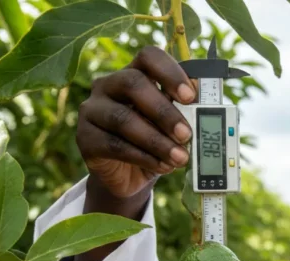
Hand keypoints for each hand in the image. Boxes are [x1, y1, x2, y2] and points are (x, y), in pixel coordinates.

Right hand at [76, 46, 196, 199]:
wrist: (129, 175)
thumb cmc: (154, 142)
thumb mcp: (172, 125)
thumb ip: (184, 112)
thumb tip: (205, 107)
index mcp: (133, 73)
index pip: (148, 56)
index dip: (170, 72)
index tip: (191, 96)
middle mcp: (108, 85)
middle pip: (133, 83)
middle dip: (164, 111)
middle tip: (187, 134)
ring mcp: (92, 110)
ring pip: (123, 119)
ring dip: (157, 141)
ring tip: (180, 158)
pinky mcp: (85, 138)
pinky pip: (114, 145)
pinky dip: (144, 157)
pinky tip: (163, 166)